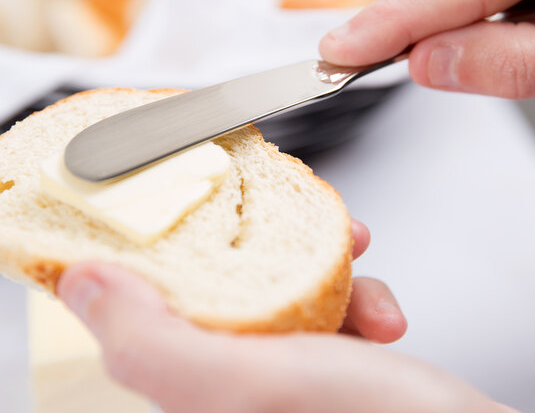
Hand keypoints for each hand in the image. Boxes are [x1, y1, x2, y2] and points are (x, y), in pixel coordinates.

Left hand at [57, 222, 513, 412]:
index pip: (155, 306)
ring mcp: (284, 378)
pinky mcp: (328, 368)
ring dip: (329, 268)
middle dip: (277, 248)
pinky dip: (361, 297)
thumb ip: (155, 343)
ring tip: (363, 268)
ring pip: (287, 289)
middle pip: (232, 288)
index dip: (176, 249)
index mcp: (196, 393)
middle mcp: (234, 389)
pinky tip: (386, 316)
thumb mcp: (248, 384)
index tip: (202, 206)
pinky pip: (330, 308)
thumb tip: (83, 285)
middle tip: (308, 230)